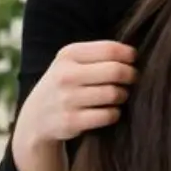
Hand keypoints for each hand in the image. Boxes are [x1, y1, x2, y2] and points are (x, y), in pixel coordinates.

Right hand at [15, 41, 136, 151]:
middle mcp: (65, 75)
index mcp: (68, 55)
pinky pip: (109, 115)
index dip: (129, 55)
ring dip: (123, 95)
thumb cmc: (65, 84)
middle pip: (116, 71)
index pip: (110, 49)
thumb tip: (134, 55)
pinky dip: (115, 113)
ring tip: (119, 95)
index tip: (133, 60)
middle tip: (132, 79)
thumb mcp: (71, 62)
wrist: (36, 117)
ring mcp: (67, 99)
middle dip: (130, 75)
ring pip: (114, 94)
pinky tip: (109, 111)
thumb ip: (98, 54)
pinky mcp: (71, 121)